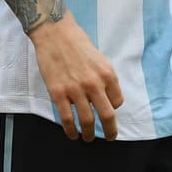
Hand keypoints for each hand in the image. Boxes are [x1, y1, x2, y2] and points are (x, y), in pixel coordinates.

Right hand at [28, 11, 123, 141]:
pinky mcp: (58, 93)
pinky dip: (70, 131)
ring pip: (87, 121)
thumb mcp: (99, 58)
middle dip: (110, 131)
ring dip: (89, 134)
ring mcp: (75, 90)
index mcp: (107, 74)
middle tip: (110, 137)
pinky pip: (67, 119)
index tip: (107, 109)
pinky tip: (72, 134)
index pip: (117, 102)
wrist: (54, 33)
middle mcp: (94, 84)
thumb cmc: (77, 42)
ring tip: (88, 138)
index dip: (113, 108)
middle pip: (107, 116)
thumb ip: (103, 78)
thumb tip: (105, 97)